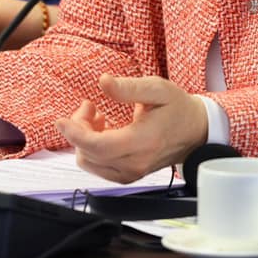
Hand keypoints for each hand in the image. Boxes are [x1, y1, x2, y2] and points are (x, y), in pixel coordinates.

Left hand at [54, 74, 207, 183]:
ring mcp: (131, 173)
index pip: (97, 146)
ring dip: (85, 139)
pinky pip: (98, 166)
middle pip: (87, 154)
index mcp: (142, 141)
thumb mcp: (158, 89)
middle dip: (79, 128)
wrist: (196, 132)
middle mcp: (134, 163)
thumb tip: (104, 82)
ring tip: (99, 118)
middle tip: (90, 106)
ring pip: (89, 162)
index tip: (61, 120)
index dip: (74, 133)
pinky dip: (92, 149)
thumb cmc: (178, 109)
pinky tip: (104, 131)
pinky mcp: (127, 176)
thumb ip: (129, 87)